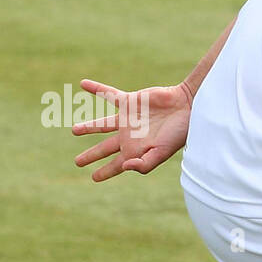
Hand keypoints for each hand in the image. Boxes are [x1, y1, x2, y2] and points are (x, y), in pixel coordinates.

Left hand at [72, 80, 191, 181]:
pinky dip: (96, 89)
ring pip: (103, 124)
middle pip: (105, 148)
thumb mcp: (163, 152)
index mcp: (136, 150)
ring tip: (74, 130)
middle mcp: (129, 135)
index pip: (117, 164)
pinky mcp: (129, 101)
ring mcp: (128, 118)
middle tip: (78, 162)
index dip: (105, 171)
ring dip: (89, 127)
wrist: (186, 107)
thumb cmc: (178, 132)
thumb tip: (124, 167)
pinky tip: (83, 84)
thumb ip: (144, 164)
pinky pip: (108, 94)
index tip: (94, 177)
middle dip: (92, 155)